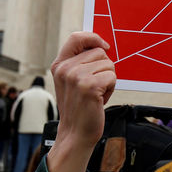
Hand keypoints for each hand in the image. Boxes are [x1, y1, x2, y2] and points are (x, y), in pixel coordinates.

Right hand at [45, 31, 115, 171]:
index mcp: (59, 65)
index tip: (104, 47)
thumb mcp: (71, 81)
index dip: (93, 38)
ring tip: (96, 94)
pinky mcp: (89, 86)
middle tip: (95, 86)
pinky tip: (100, 99)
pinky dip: (111, 88)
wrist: (75, 134)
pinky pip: (112, 76)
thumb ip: (80, 62)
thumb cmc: (78, 107)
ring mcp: (76, 77)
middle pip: (99, 52)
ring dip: (108, 79)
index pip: (76, 37)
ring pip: (108, 64)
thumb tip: (101, 45)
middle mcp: (65, 68)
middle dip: (104, 68)